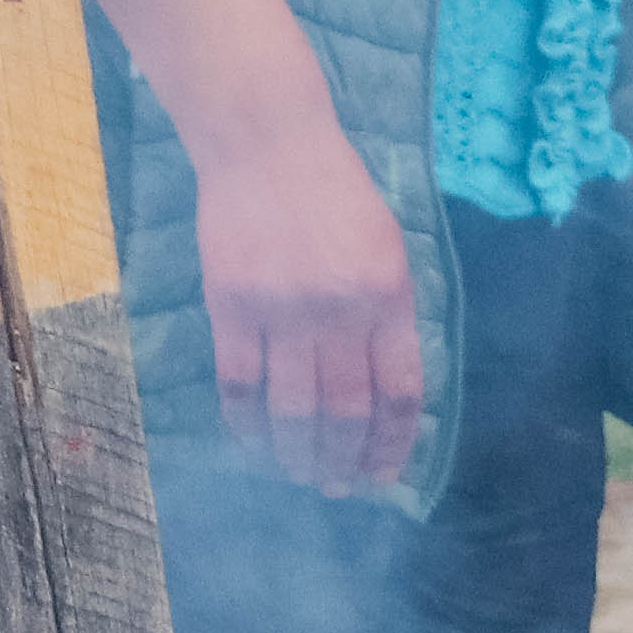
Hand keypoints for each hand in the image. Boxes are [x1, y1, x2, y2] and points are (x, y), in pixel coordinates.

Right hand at [83, 0, 420, 493]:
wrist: (268, 143)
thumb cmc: (336, 193)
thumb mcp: (386, 248)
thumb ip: (388, 315)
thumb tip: (385, 389)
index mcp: (390, 296)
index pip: (400, 390)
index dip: (392, 443)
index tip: (383, 475)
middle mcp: (341, 310)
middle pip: (345, 411)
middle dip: (343, 461)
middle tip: (335, 489)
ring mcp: (283, 311)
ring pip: (291, 408)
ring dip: (296, 454)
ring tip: (298, 476)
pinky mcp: (232, 306)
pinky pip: (239, 383)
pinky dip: (245, 423)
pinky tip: (252, 444)